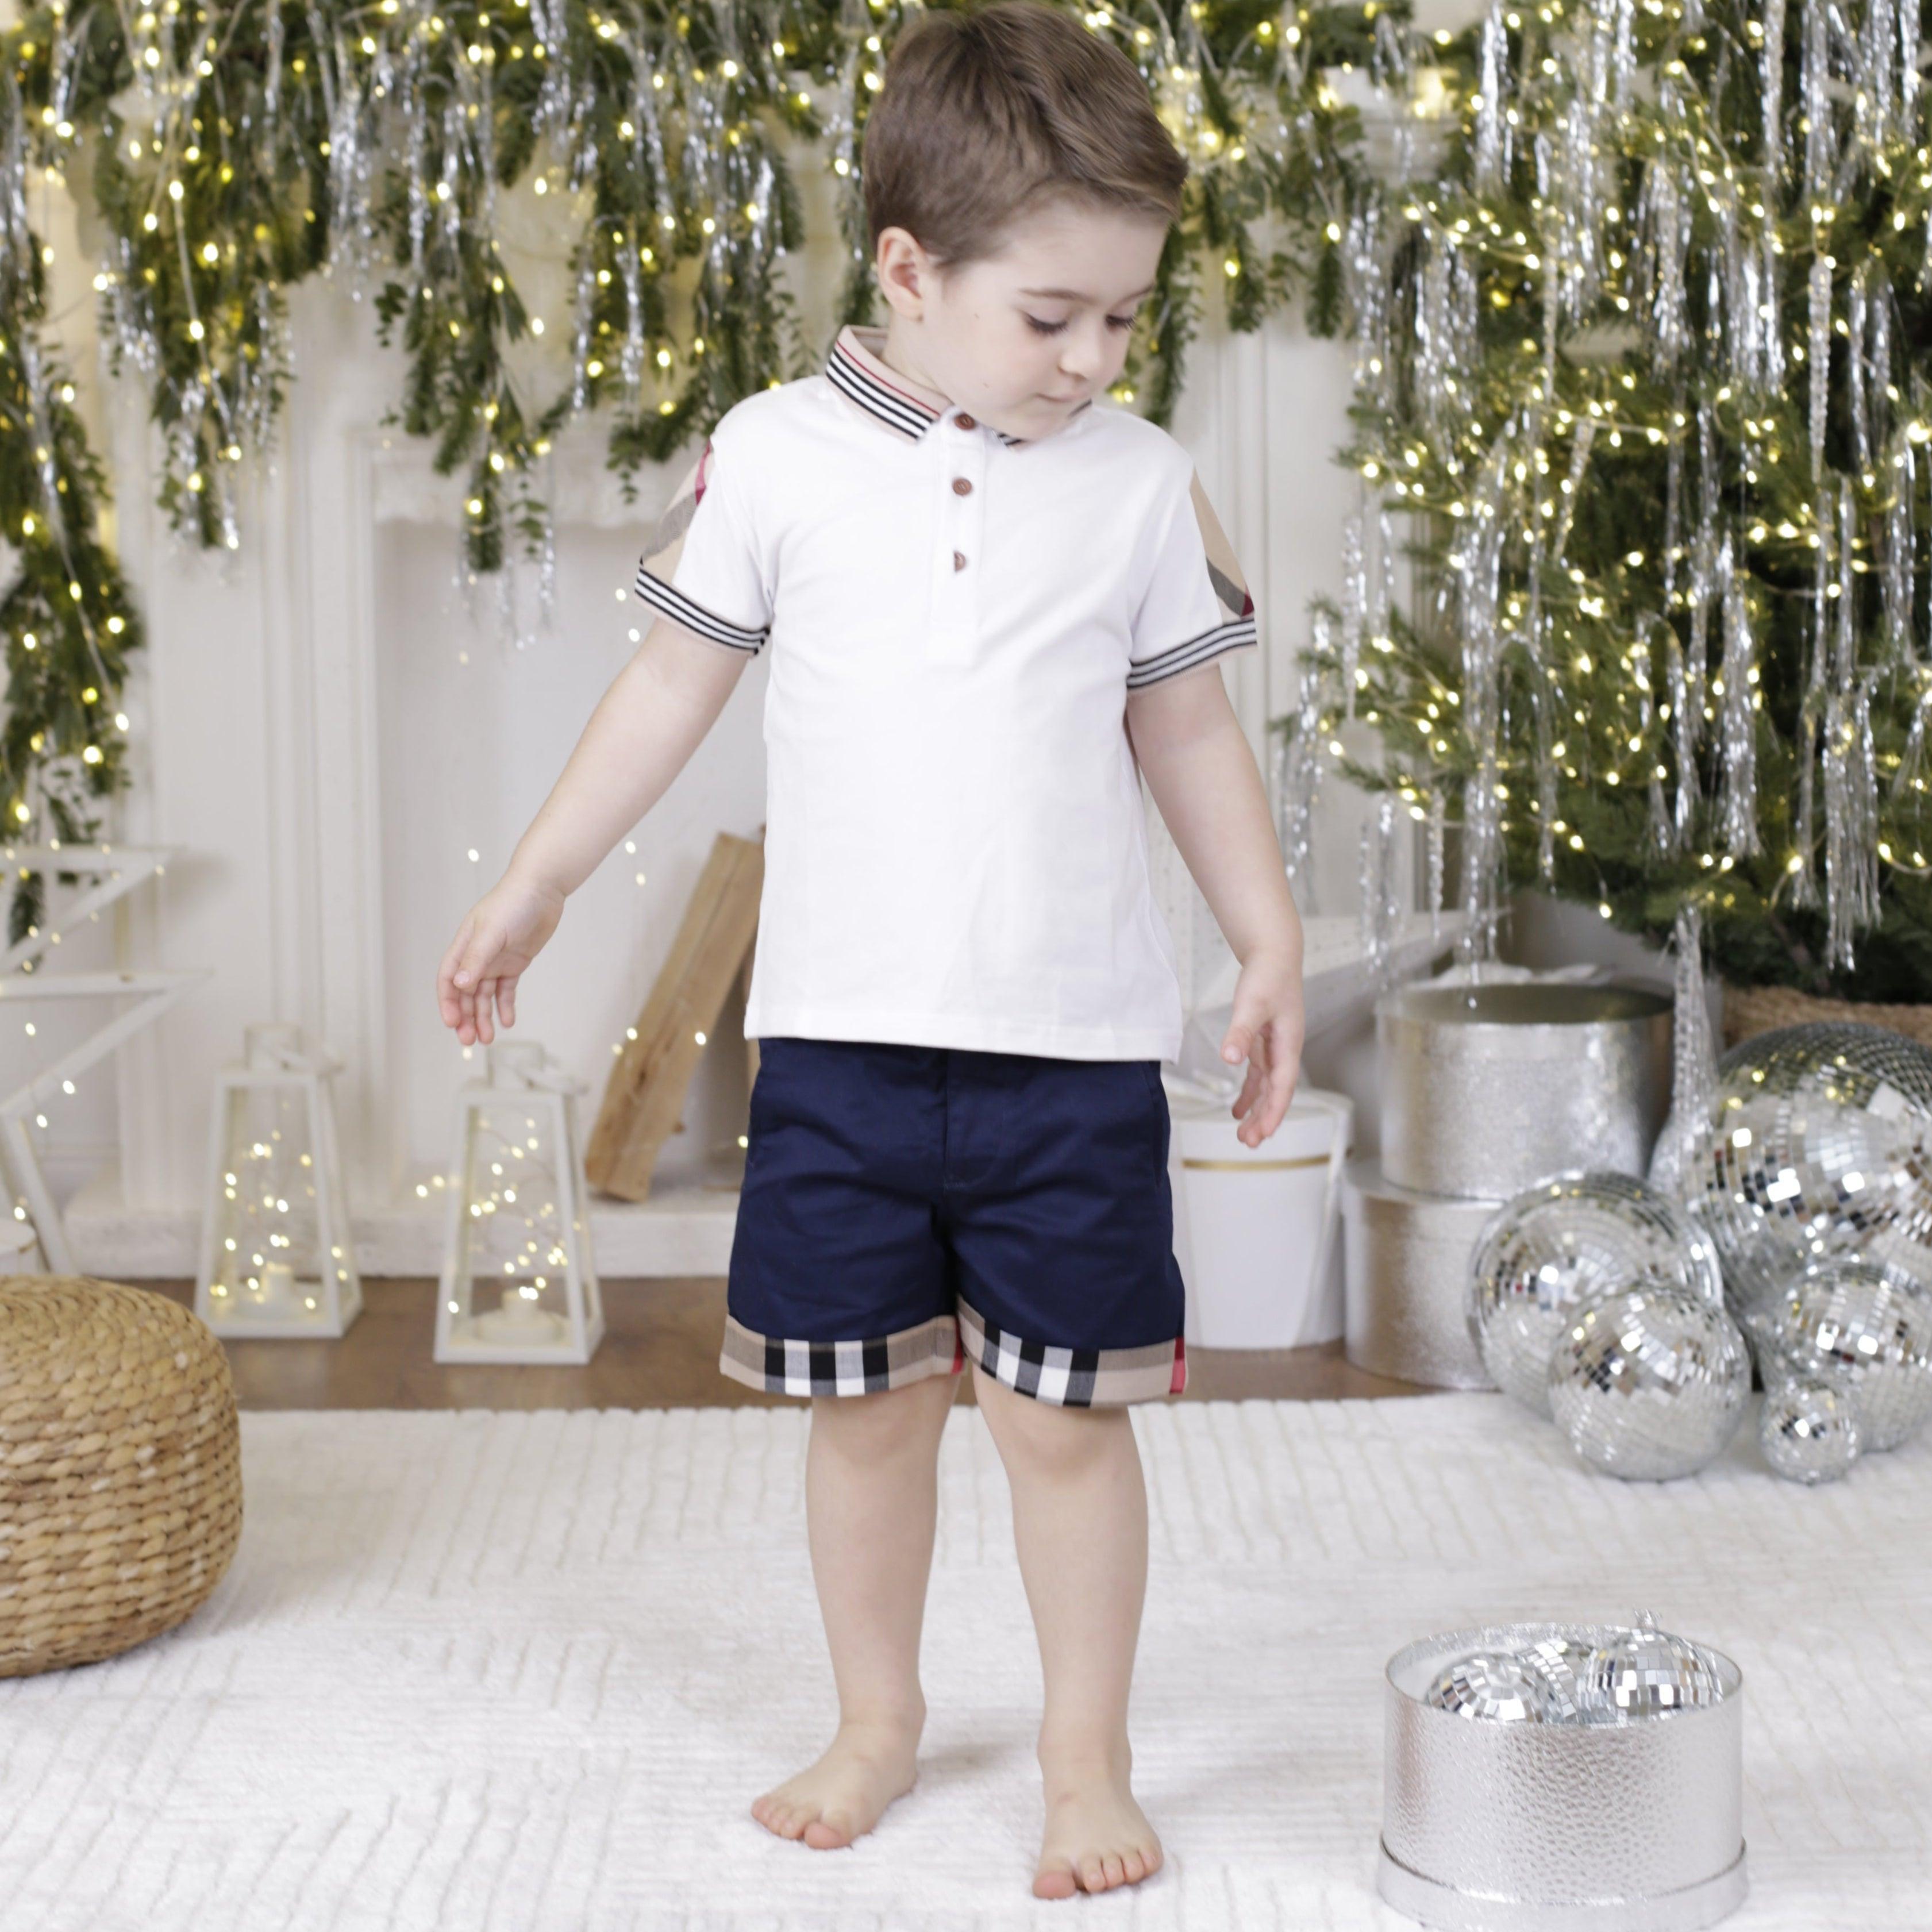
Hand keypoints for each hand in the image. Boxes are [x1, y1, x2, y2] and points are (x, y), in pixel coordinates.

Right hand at [436, 871, 566, 1045]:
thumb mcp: (492, 931)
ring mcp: (496, 960)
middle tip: (469, 1040)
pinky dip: (505, 1006)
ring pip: (484, 995)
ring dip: (483, 1017)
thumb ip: (476, 958)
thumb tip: (460, 985)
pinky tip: (508, 1021)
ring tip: (487, 1038)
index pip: (448, 979)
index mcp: (464, 946)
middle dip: (465, 1017)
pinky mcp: (515, 963)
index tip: (452, 1023)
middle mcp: (477, 956)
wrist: (542, 889)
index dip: (448, 1002)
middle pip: (465, 993)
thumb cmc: (513, 903)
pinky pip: (506, 990)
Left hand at [1220, 947, 1303, 1147]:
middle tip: (1248, 1142)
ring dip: (1256, 1109)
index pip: (1283, 1086)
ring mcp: (1275, 1047)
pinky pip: (1258, 1075)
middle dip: (1264, 1118)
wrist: (1274, 954)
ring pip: (1267, 1087)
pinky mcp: (1263, 1041)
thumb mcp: (1252, 1003)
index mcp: (1289, 1044)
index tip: (1262, 1134)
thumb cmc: (1268, 976)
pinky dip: (1249, 1092)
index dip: (1273, 1112)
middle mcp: (1285, 1050)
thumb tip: (1230, 1059)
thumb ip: (1241, 1032)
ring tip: (1243, 1133)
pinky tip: (1237, 1107)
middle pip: (1276, 1093)